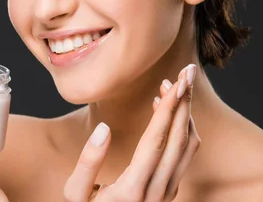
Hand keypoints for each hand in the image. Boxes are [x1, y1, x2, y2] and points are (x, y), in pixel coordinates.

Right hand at [64, 64, 200, 201]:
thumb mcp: (74, 195)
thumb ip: (88, 161)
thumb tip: (104, 128)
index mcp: (132, 191)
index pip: (157, 141)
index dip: (169, 107)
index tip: (177, 80)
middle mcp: (157, 193)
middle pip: (179, 139)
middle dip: (184, 102)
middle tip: (185, 72)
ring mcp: (167, 195)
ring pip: (188, 148)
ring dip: (184, 115)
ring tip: (171, 89)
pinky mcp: (170, 193)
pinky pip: (184, 157)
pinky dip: (181, 131)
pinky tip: (166, 114)